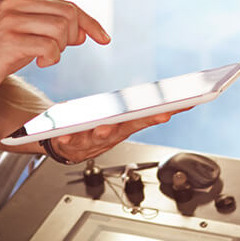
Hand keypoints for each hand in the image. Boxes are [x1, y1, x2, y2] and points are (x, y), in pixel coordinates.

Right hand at [0, 0, 109, 97]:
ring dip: (60, 48)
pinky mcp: (9, 41)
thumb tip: (83, 32)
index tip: (103, 38)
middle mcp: (15, 4)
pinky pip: (49, 46)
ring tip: (45, 57)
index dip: (90, 22)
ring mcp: (11, 21)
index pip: (67, 4)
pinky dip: (52, 58)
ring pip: (61, 28)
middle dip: (74, 36)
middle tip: (59, 51)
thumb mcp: (26, 35)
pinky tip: (39, 63)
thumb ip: (52, 28)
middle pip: (68, 13)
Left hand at [49, 108, 187, 163]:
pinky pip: (69, 142)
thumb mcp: (116, 118)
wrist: (65, 146)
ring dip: (103, 132)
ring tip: (104, 128)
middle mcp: (111, 135)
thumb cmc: (93, 129)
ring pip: (100, 137)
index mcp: (123, 126)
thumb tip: (167, 94)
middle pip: (129, 127)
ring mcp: (92, 141)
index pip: (146, 119)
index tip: (175, 107)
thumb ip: (135, 109)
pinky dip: (67, 139)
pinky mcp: (71, 144)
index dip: (160, 113)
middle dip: (141, 121)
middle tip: (156, 115)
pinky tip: (64, 137)